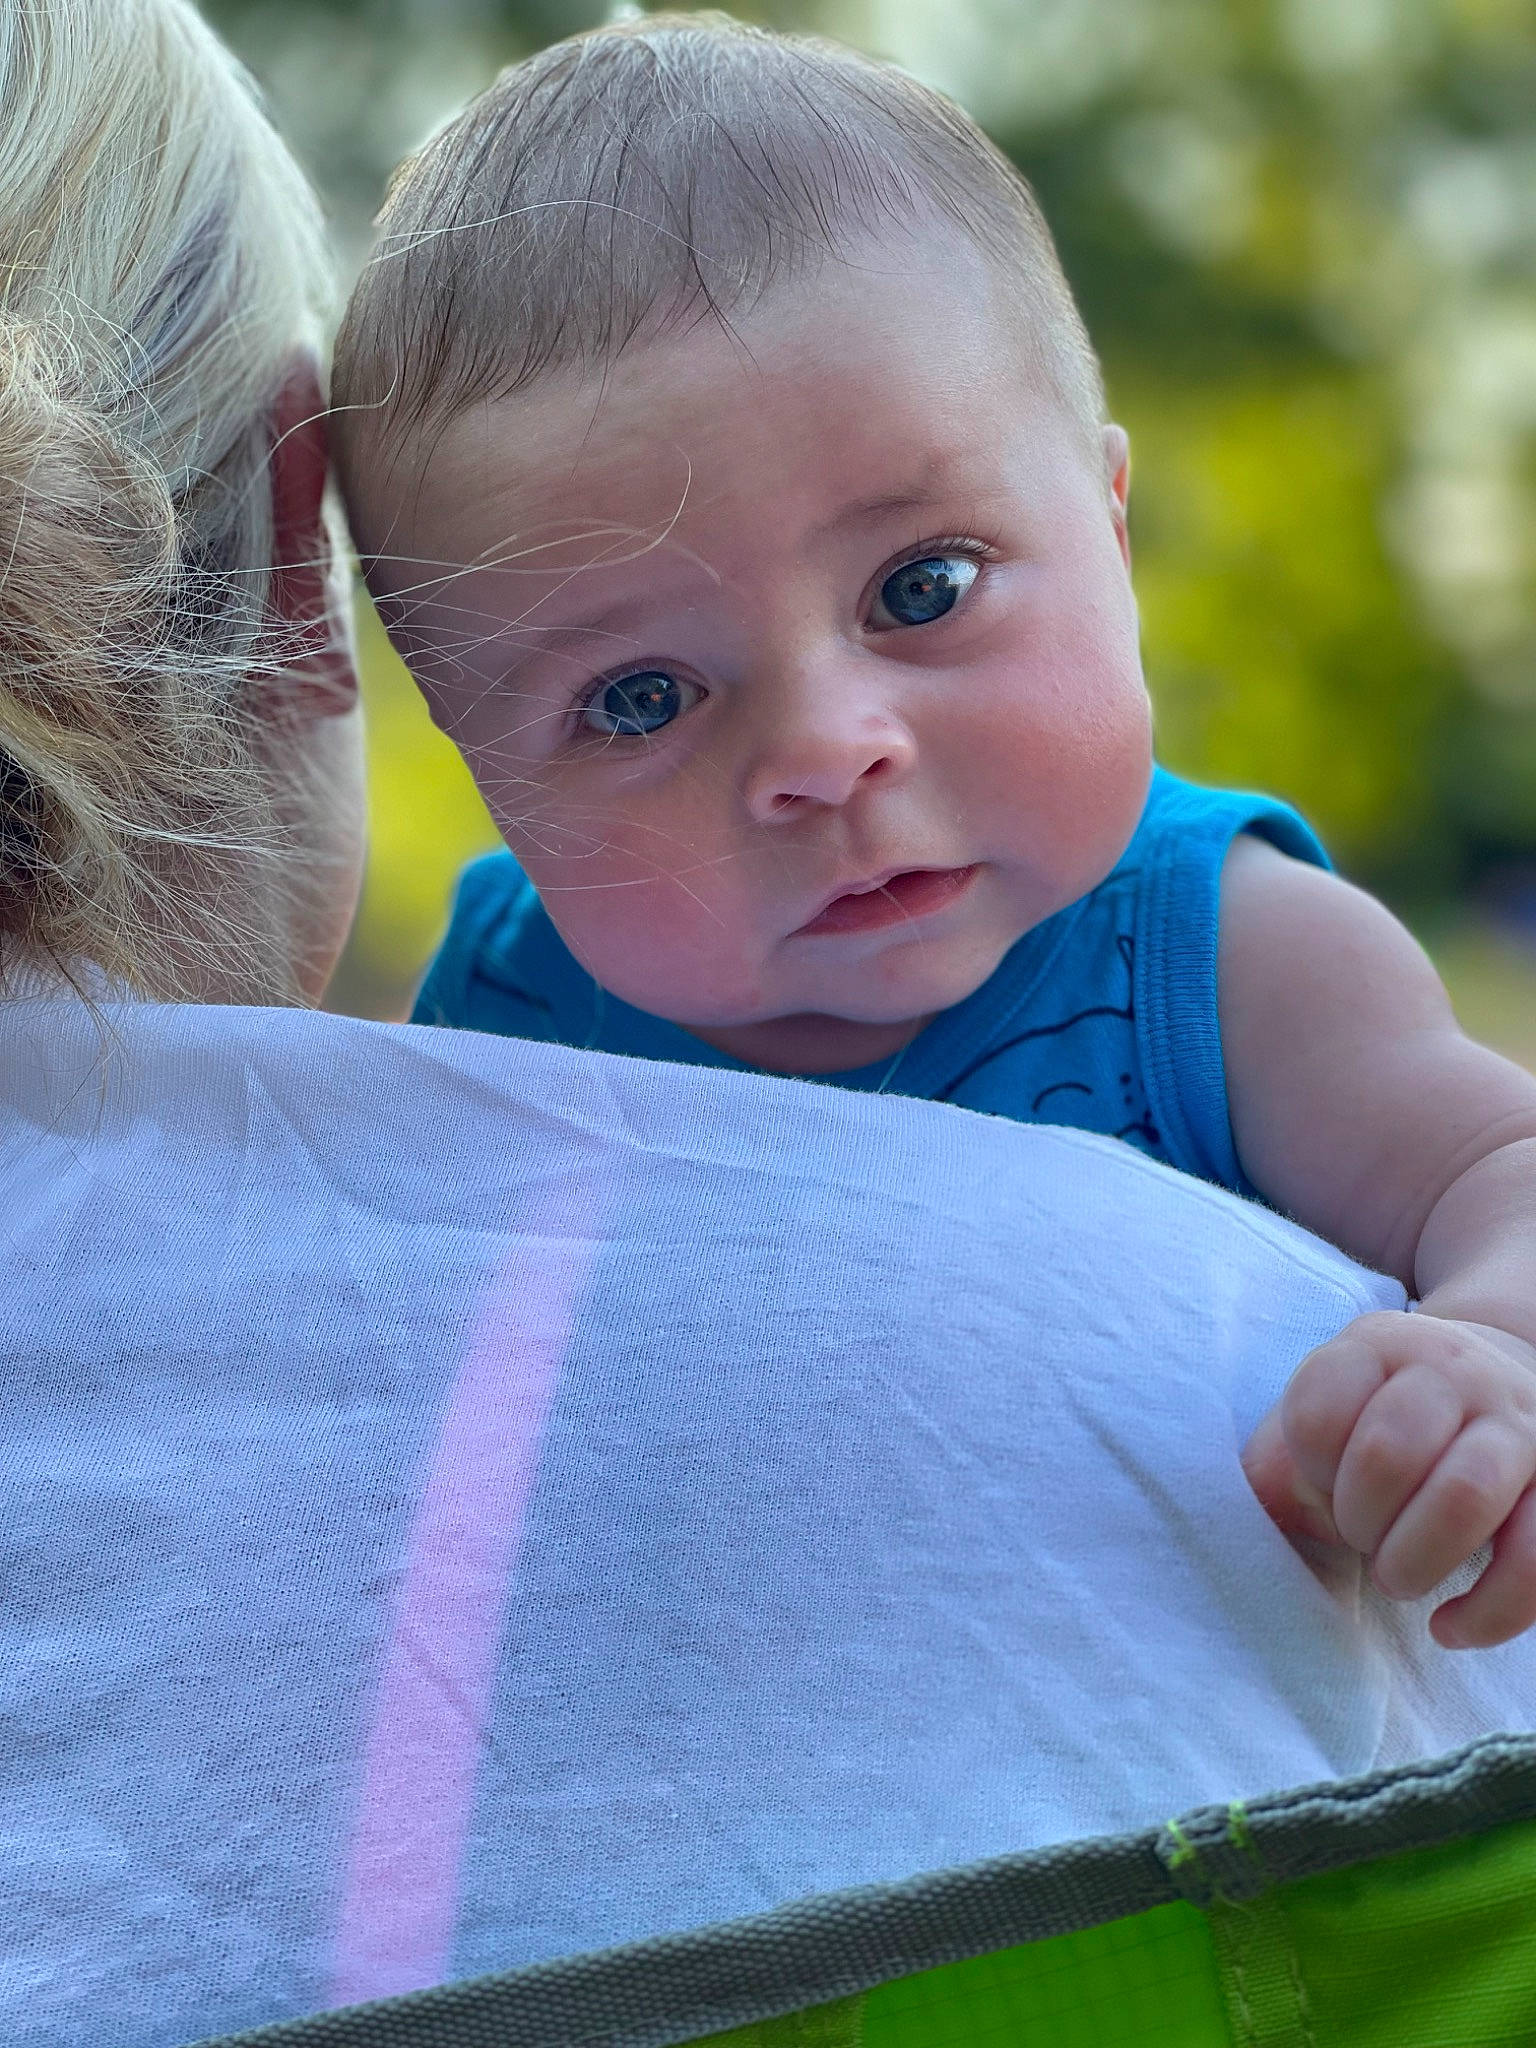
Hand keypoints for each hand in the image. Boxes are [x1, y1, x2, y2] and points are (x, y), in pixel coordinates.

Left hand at [1242, 1310, 1535, 1647]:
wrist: (1494, 1382)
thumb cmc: (1380, 1423)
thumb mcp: (1324, 1419)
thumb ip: (1274, 1470)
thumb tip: (1229, 1535)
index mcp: (1375, 1346)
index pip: (1320, 1408)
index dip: (1311, 1466)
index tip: (1320, 1481)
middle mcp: (1452, 1371)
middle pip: (1389, 1450)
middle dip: (1358, 1517)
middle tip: (1359, 1535)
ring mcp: (1516, 1424)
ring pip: (1466, 1493)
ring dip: (1416, 1557)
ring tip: (1396, 1577)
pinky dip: (1489, 1611)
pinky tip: (1449, 1626)